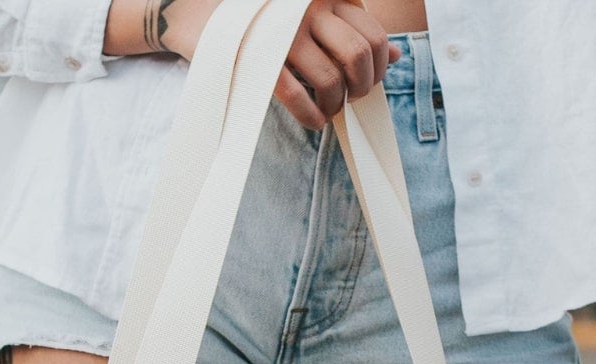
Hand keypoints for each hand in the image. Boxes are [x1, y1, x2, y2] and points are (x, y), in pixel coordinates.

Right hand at [106, 0, 398, 129]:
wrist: (200, 15)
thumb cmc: (263, 21)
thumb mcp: (311, 17)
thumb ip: (352, 31)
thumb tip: (394, 55)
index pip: (373, 35)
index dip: (378, 68)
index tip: (366, 84)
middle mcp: (310, 8)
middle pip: (358, 56)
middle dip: (360, 88)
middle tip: (348, 99)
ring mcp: (286, 32)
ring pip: (331, 78)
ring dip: (335, 104)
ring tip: (327, 110)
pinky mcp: (263, 58)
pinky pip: (298, 95)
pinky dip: (311, 115)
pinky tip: (313, 120)